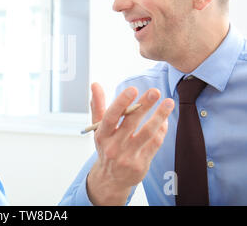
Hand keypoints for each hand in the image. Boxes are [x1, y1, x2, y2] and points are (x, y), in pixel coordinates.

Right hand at [86, 82, 173, 204]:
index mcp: (102, 135)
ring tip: (168, 103)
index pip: (111, 117)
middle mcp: (114, 146)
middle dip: (144, 105)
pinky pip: (155, 143)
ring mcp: (128, 156)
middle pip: (131, 122)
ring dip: (159, 116)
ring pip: (147, 133)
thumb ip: (98, 105)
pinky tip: (164, 120)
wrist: (110, 179)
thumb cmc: (106, 147)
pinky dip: (161, 130)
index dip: (121, 103)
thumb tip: (95, 84)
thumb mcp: (98, 128)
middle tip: (155, 91)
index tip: (132, 90)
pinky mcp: (141, 163)